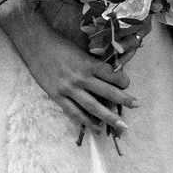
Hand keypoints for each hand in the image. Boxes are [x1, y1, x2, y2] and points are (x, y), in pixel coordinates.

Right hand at [0, 6, 135, 133]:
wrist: (36, 44)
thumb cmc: (59, 44)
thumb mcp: (80, 50)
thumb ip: (93, 62)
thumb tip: (109, 72)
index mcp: (88, 63)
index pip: (111, 75)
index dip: (122, 81)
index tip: (127, 84)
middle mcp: (81, 77)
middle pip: (107, 92)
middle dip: (123, 100)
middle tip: (137, 105)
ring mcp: (69, 89)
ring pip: (93, 106)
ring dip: (108, 117)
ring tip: (121, 126)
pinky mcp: (58, 96)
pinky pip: (74, 112)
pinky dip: (87, 122)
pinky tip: (97, 128)